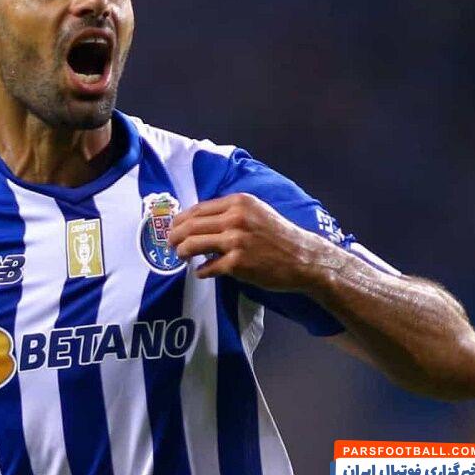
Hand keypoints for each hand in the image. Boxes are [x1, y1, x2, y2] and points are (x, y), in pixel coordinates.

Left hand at [167, 193, 333, 292]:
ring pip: (193, 244)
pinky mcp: (238, 263)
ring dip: (182, 251)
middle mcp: (235, 218)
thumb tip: (197, 219)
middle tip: (170, 244)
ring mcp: (236, 241)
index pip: (197, 209)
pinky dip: (201, 271)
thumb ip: (229, 212)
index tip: (173, 227)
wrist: (303, 258)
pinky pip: (208, 268)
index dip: (180, 220)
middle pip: (190, 226)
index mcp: (238, 202)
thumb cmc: (277, 235)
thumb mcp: (256, 212)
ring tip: (181, 256)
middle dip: (175, 236)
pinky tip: (201, 272)